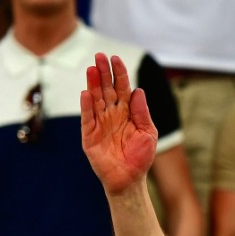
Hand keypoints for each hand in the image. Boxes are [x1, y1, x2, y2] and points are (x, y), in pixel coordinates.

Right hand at [81, 53, 158, 194]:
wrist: (131, 179)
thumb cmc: (141, 157)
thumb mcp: (148, 132)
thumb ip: (142, 112)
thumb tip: (138, 90)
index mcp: (127, 112)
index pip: (122, 88)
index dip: (118, 73)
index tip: (115, 58)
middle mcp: (112, 115)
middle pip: (106, 89)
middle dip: (103, 72)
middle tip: (99, 56)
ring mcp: (100, 124)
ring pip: (95, 100)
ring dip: (93, 84)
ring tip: (91, 69)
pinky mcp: (90, 136)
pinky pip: (87, 119)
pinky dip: (87, 106)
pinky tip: (86, 93)